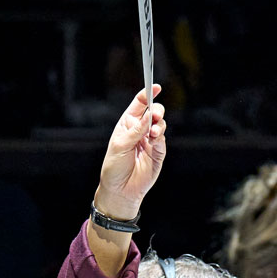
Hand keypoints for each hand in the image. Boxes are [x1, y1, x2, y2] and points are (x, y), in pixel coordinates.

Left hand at [93, 85, 167, 221]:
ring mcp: (150, 141)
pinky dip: (160, 137)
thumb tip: (148, 116)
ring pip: (160, 125)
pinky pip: (162, 140)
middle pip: (153, 112)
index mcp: (127, 124)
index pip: (139, 104)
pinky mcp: (158, 153)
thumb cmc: (114, 168)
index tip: (155, 87)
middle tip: (155, 114)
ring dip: (158, 124)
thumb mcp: (120, 146)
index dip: (147, 94)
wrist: (120, 190)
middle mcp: (140, 130)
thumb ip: (136, 131)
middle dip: (157, 110)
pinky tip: (155, 138)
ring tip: (153, 132)